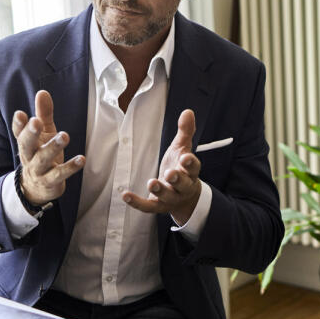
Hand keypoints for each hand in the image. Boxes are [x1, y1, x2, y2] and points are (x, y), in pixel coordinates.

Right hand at [11, 90, 83, 205]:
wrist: (37, 188)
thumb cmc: (42, 154)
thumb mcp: (44, 133)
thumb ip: (43, 114)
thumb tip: (42, 92)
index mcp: (26, 143)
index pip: (19, 133)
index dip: (19, 124)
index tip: (20, 113)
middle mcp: (29, 156)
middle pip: (26, 145)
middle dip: (31, 133)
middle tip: (36, 122)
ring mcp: (39, 170)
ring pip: (43, 159)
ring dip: (53, 147)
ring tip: (64, 136)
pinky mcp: (51, 181)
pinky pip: (60, 174)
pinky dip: (70, 167)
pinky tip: (82, 159)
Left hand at [123, 109, 201, 224]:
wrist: (184, 199)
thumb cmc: (181, 169)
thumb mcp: (183, 149)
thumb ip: (185, 132)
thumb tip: (188, 111)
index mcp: (191, 172)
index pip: (194, 168)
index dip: (190, 163)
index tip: (186, 158)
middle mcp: (183, 187)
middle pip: (183, 184)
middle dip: (177, 179)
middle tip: (170, 173)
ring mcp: (171, 198)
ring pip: (167, 196)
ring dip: (160, 190)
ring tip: (151, 183)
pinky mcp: (157, 206)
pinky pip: (148, 206)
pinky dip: (137, 202)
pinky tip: (125, 195)